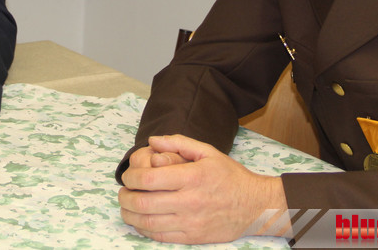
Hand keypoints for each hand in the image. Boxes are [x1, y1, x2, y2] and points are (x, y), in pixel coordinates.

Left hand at [118, 134, 287, 243]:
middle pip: (143, 203)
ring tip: (126, 208)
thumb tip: (153, 141)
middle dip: (125, 198)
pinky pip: (161, 236)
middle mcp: (189, 201)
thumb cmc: (230, 176)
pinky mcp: (193, 237)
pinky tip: (140, 222)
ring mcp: (190, 222)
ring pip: (148, 223)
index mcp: (191, 177)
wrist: (255, 205)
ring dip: (130, 216)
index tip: (127, 177)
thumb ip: (178, 142)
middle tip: (122, 192)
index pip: (148, 179)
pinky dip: (144, 230)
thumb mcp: (208, 152)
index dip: (130, 178)